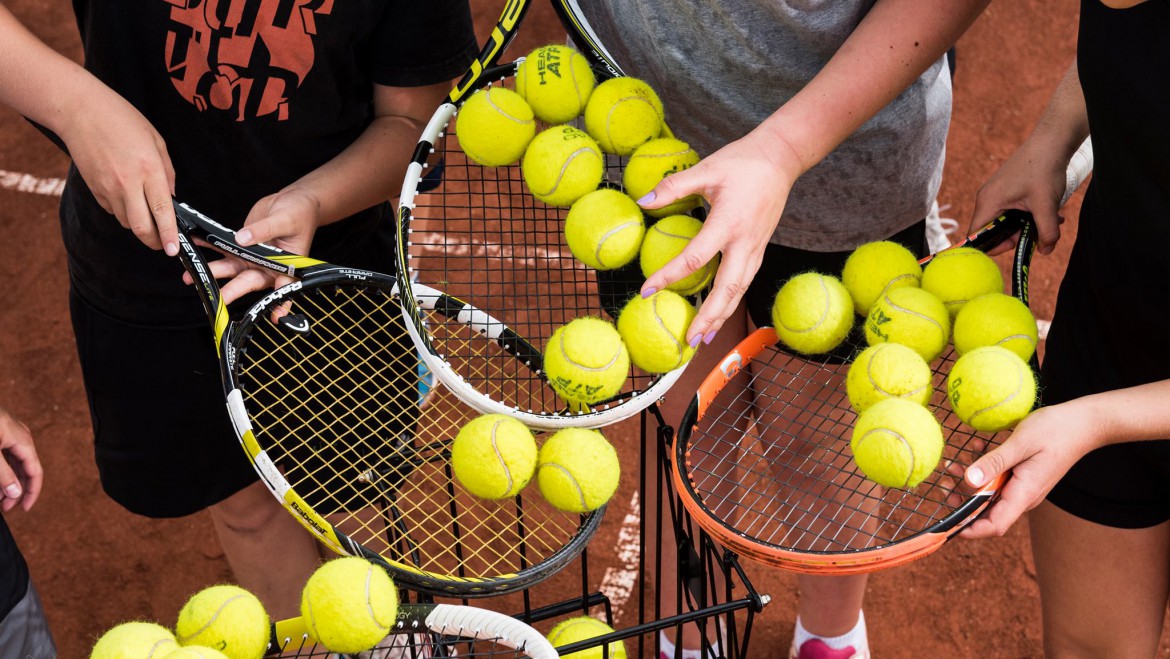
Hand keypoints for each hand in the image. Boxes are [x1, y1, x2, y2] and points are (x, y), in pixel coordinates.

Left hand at [0, 408, 42, 512]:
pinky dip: (2, 469)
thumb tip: (15, 493)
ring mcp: (9, 433)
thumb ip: (3, 475)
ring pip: (14, 462)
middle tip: (4, 506)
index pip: (35, 472)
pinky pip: (5, 455)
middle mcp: (20, 437)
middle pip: (25, 468)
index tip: (24, 509)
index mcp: (23, 441)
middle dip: (16, 489)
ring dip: (7, 481)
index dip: (31, 492)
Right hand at [58, 89, 177, 254]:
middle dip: (155, 241)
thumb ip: (167, 172)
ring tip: (148, 213)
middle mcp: (128, 184)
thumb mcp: (156, 141)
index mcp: (148, 170)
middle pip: (142, 228)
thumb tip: (172, 198)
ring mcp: (108, 188)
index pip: (162, 211)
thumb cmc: (122, 120)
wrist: (80, 111)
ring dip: (140, 225)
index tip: (174, 250)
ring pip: (128, 222)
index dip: (169, 235)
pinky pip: (114, 211)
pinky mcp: (94, 190)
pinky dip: (125, 211)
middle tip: (164, 244)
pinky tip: (128, 197)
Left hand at [187, 187, 321, 304]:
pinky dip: (209, 246)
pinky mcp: (242, 245)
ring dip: (213, 272)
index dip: (280, 304)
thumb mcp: (285, 220)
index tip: (275, 317)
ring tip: (190, 278)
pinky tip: (196, 243)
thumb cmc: (299, 213)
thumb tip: (242, 239)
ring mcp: (253, 257)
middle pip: (249, 281)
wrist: (293, 201)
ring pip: (232, 269)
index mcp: (286, 265)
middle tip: (217, 298)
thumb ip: (264, 230)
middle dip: (232, 291)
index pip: (283, 288)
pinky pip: (223, 248)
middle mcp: (268, 266)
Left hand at [637, 132, 800, 345]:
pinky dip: (731, 302)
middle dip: (708, 316)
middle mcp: (744, 242)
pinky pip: (744, 282)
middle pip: (727, 289)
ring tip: (704, 338)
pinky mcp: (759, 249)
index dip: (669, 276)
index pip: (694, 258)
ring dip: (722, 316)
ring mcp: (755, 248)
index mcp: (728, 223)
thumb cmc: (742, 162)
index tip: (647, 291)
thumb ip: (673, 187)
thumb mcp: (706, 169)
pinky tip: (719, 313)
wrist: (780, 159)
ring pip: (739, 290)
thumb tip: (642, 200)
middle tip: (690, 339)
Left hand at [958, 403, 1098, 538]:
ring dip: (970, 482)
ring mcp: (1024, 487)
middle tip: (943, 483)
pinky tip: (977, 446)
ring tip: (952, 465)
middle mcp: (1023, 496)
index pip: (994, 525)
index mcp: (1024, 494)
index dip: (969, 528)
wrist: (1084, 423)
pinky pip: (999, 479)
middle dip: (962, 501)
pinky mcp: (1023, 476)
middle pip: (987, 511)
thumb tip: (969, 479)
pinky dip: (985, 468)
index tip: (947, 523)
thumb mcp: (1020, 443)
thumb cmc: (1055, 430)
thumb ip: (995, 462)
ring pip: (990, 494)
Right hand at [968, 140, 1070, 255]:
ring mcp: (996, 194)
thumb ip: (1046, 231)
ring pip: (1006, 220)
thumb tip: (1046, 250)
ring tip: (1050, 220)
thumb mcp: (1046, 205)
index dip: (991, 246)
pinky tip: (1049, 211)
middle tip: (1038, 233)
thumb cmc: (1043, 168)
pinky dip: (1028, 215)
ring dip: (1026, 225)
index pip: (976, 235)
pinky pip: (1012, 210)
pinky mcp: (1006, 190)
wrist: (1051, 142)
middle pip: (993, 230)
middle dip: (1016, 235)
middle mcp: (987, 199)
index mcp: (988, 202)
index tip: (1014, 245)